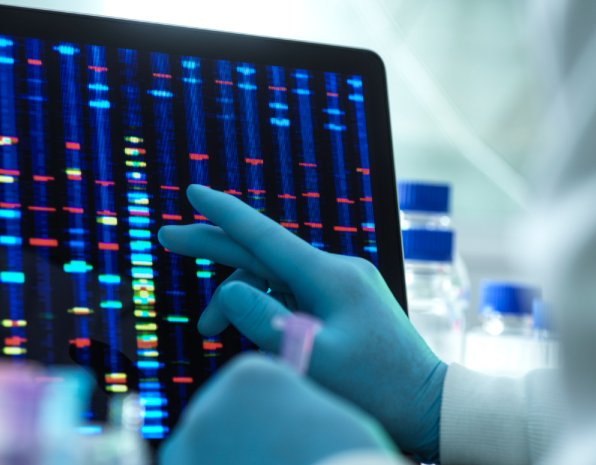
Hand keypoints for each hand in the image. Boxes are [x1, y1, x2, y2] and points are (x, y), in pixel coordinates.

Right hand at [158, 185, 446, 462]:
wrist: (427, 403)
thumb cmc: (376, 387)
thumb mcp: (312, 357)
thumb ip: (263, 321)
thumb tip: (227, 291)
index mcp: (329, 276)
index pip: (264, 235)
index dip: (224, 212)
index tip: (192, 191)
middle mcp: (333, 270)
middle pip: (261, 251)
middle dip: (213, 246)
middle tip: (168, 237)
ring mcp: (338, 284)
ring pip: (271, 279)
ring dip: (236, 299)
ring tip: (207, 332)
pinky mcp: (340, 301)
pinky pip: (289, 293)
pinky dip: (262, 308)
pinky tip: (244, 329)